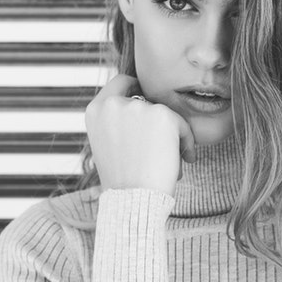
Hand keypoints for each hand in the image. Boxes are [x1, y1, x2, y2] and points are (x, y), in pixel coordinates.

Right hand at [85, 73, 196, 197]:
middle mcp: (114, 104)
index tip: (148, 103)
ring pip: (166, 115)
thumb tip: (144, 112)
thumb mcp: (108, 144)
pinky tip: (182, 160)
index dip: (135, 88)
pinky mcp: (163, 115)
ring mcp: (138, 107)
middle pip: (147, 100)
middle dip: (157, 123)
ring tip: (169, 162)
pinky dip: (186, 142)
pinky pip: (182, 125)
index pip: (120, 83)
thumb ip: (118, 123)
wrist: (132, 199)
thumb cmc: (122, 181)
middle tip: (158, 149)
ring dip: (171, 136)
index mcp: (96, 110)